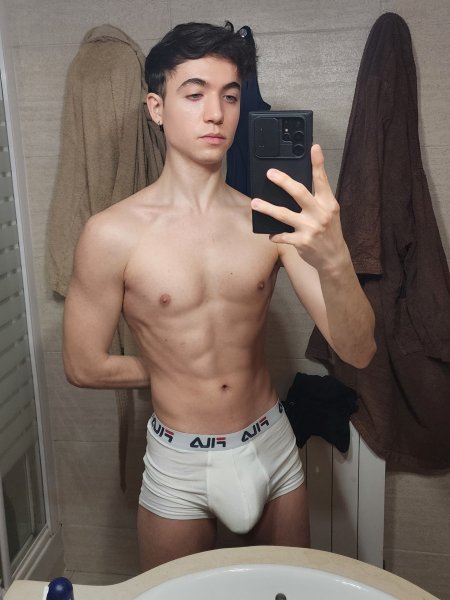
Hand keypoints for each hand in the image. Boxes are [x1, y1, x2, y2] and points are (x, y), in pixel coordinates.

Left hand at [251, 144, 348, 273]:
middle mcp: (320, 214)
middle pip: (299, 193)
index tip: (314, 147)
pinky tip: (270, 233)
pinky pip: (282, 236)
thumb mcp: (329, 212)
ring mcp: (310, 228)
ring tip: (255, 203)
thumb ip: (317, 198)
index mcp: (328, 204)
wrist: (334, 257)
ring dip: (267, 208)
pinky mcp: (301, 242)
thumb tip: (295, 185)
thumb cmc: (329, 232)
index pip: (322, 180)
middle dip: (283, 181)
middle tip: (270, 173)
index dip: (318, 163)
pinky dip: (274, 234)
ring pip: (284, 214)